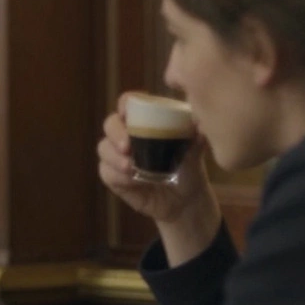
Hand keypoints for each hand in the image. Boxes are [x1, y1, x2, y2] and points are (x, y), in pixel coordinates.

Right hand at [97, 92, 220, 264]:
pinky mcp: (114, 177)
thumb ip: (196, 133)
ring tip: (130, 168)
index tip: (126, 112)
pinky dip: (117, 175)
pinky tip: (132, 181)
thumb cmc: (189, 168)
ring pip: (103, 148)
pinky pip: (105, 171)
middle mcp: (127, 134)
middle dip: (115, 133)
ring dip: (113, 156)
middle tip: (127, 147)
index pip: (128, 103)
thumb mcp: (196, 149)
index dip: (124, 103)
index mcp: (145, 120)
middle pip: (110, 123)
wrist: (185, 201)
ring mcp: (117, 155)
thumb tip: (200, 122)